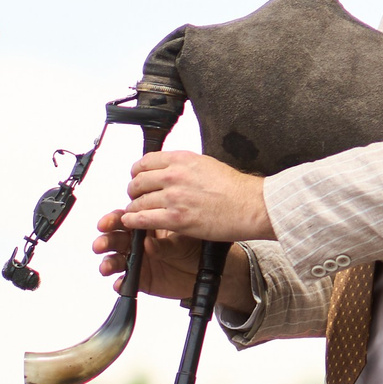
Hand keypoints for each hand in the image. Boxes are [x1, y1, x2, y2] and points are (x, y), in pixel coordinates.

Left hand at [91, 150, 271, 298]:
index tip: (139, 179)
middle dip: (134, 191)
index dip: (137, 172)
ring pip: (138, 202)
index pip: (145, 162)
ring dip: (134, 209)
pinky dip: (134, 221)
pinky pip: (143, 219)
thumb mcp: (207, 164)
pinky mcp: (177, 219)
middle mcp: (174, 176)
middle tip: (137, 198)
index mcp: (182, 160)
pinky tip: (132, 223)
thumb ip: (185, 166)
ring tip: (136, 213)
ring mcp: (174, 197)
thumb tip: (171, 170)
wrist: (250, 205)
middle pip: (138, 182)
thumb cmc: (235, 188)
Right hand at [93, 221, 210, 300]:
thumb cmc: (197, 248)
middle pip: (115, 239)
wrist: (208, 271)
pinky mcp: (141, 280)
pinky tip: (120, 283)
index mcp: (147, 225)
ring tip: (107, 267)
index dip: (112, 221)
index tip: (105, 224)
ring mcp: (138, 261)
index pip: (126, 219)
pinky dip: (121, 284)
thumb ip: (165, 244)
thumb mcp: (184, 243)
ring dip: (108, 262)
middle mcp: (139, 242)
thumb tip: (148, 243)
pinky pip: (127, 282)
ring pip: (116, 261)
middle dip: (105, 241)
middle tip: (100, 245)